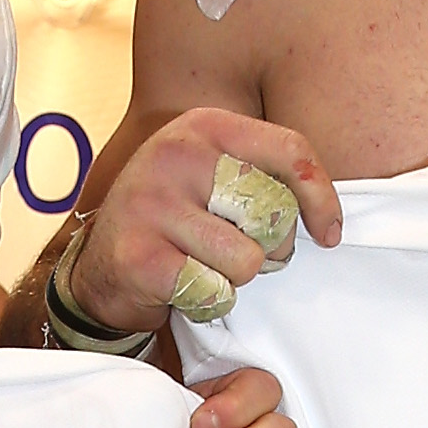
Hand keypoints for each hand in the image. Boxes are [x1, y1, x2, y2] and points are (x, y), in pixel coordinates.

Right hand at [74, 110, 338, 335]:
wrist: (99, 267)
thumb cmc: (174, 221)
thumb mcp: (215, 177)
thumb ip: (266, 177)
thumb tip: (327, 220)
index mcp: (204, 126)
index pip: (289, 150)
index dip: (321, 197)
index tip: (328, 234)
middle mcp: (175, 154)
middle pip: (272, 211)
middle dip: (273, 247)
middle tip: (242, 252)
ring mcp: (152, 204)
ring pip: (247, 260)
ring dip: (235, 278)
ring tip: (205, 266)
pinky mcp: (140, 256)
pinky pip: (213, 291)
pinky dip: (208, 300)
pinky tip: (183, 285)